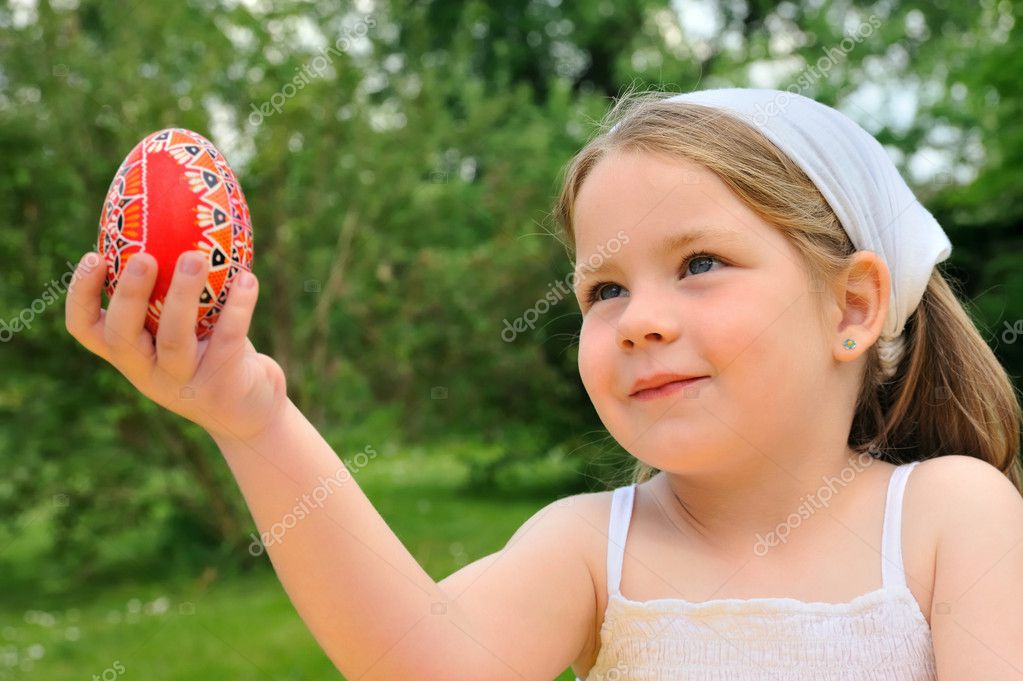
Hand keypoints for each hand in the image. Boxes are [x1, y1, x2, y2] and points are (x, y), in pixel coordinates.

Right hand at [65, 250, 287, 442]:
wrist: (251, 414)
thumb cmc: (213, 356)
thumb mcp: (186, 330)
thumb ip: (170, 295)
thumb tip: (173, 219)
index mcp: (131, 355)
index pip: (87, 330)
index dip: (81, 296)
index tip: (93, 256)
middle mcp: (149, 371)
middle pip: (123, 336)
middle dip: (129, 294)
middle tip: (143, 257)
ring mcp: (184, 383)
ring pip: (174, 338)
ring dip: (182, 294)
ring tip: (195, 256)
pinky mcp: (222, 385)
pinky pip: (228, 339)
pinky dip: (238, 307)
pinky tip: (247, 278)